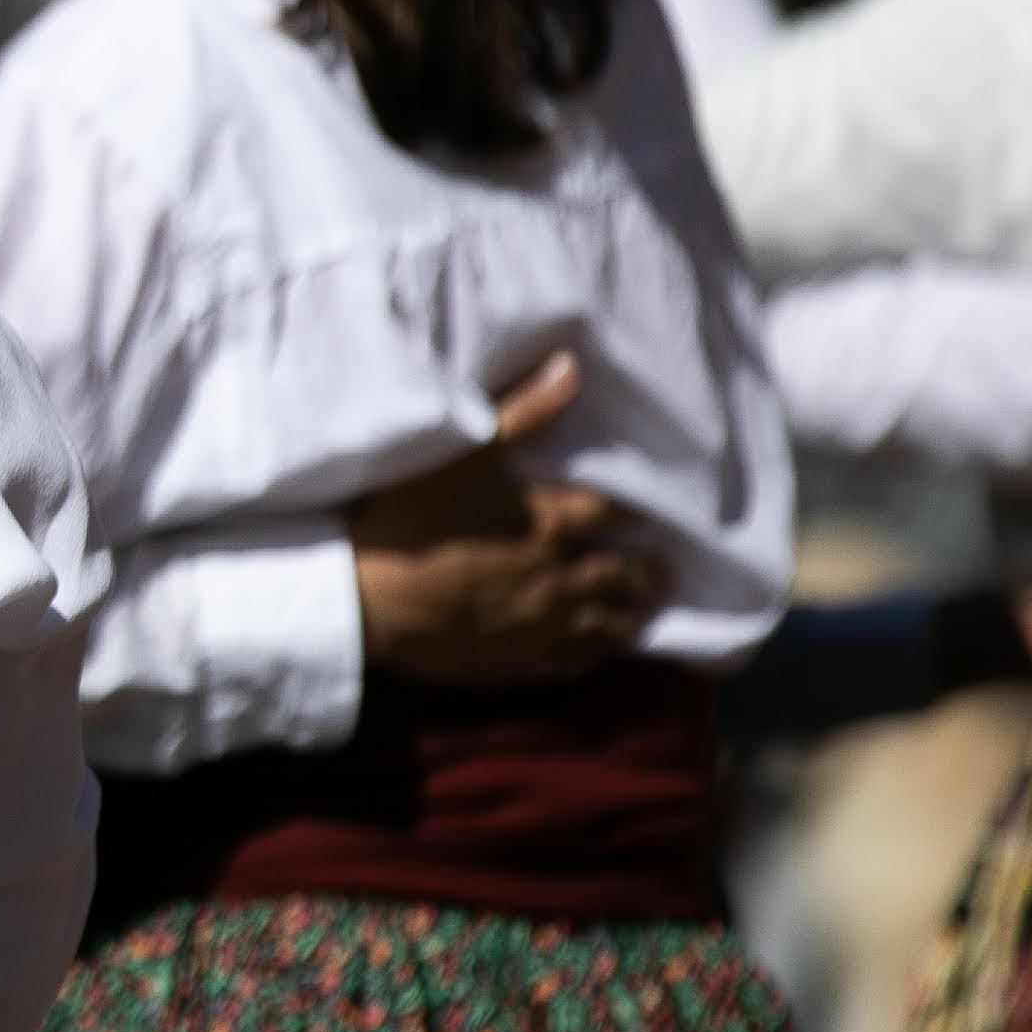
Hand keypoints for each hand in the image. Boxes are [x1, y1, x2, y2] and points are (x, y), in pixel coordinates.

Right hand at [348, 351, 664, 687]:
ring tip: (644, 609)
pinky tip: (599, 649)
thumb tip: (572, 368)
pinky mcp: (519, 661)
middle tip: (662, 571)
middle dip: (646, 571)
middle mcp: (560, 576)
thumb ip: (522, 411)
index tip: (647, 513)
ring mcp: (543, 626)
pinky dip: (596, 654)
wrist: (368, 601)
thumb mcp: (463, 451)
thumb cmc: (410, 518)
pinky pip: (575, 663)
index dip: (633, 512)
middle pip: (622, 574)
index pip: (613, 514)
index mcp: (550, 523)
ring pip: (608, 623)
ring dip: (631, 614)